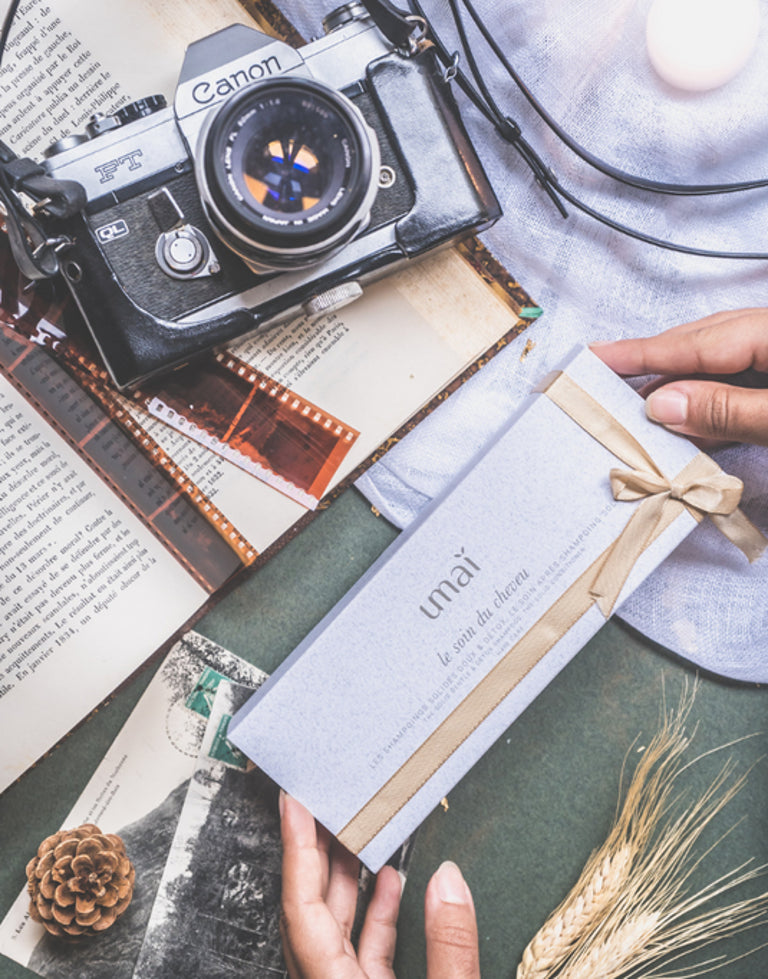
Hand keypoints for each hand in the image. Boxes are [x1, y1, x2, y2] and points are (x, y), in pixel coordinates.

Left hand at [279, 792, 480, 978]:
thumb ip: (450, 946)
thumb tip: (448, 879)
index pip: (302, 909)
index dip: (297, 851)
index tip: (294, 805)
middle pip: (309, 911)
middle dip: (315, 853)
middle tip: (321, 803)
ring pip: (333, 929)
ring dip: (345, 879)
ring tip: (355, 832)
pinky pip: (360, 951)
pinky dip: (374, 914)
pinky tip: (389, 882)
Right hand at [591, 310, 767, 445]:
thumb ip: (725, 410)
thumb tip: (665, 406)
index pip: (695, 342)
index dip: (642, 352)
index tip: (598, 355)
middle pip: (704, 344)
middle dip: (656, 367)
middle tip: (609, 385)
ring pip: (722, 365)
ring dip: (683, 392)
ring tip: (646, 413)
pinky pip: (743, 384)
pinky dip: (714, 404)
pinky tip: (694, 425)